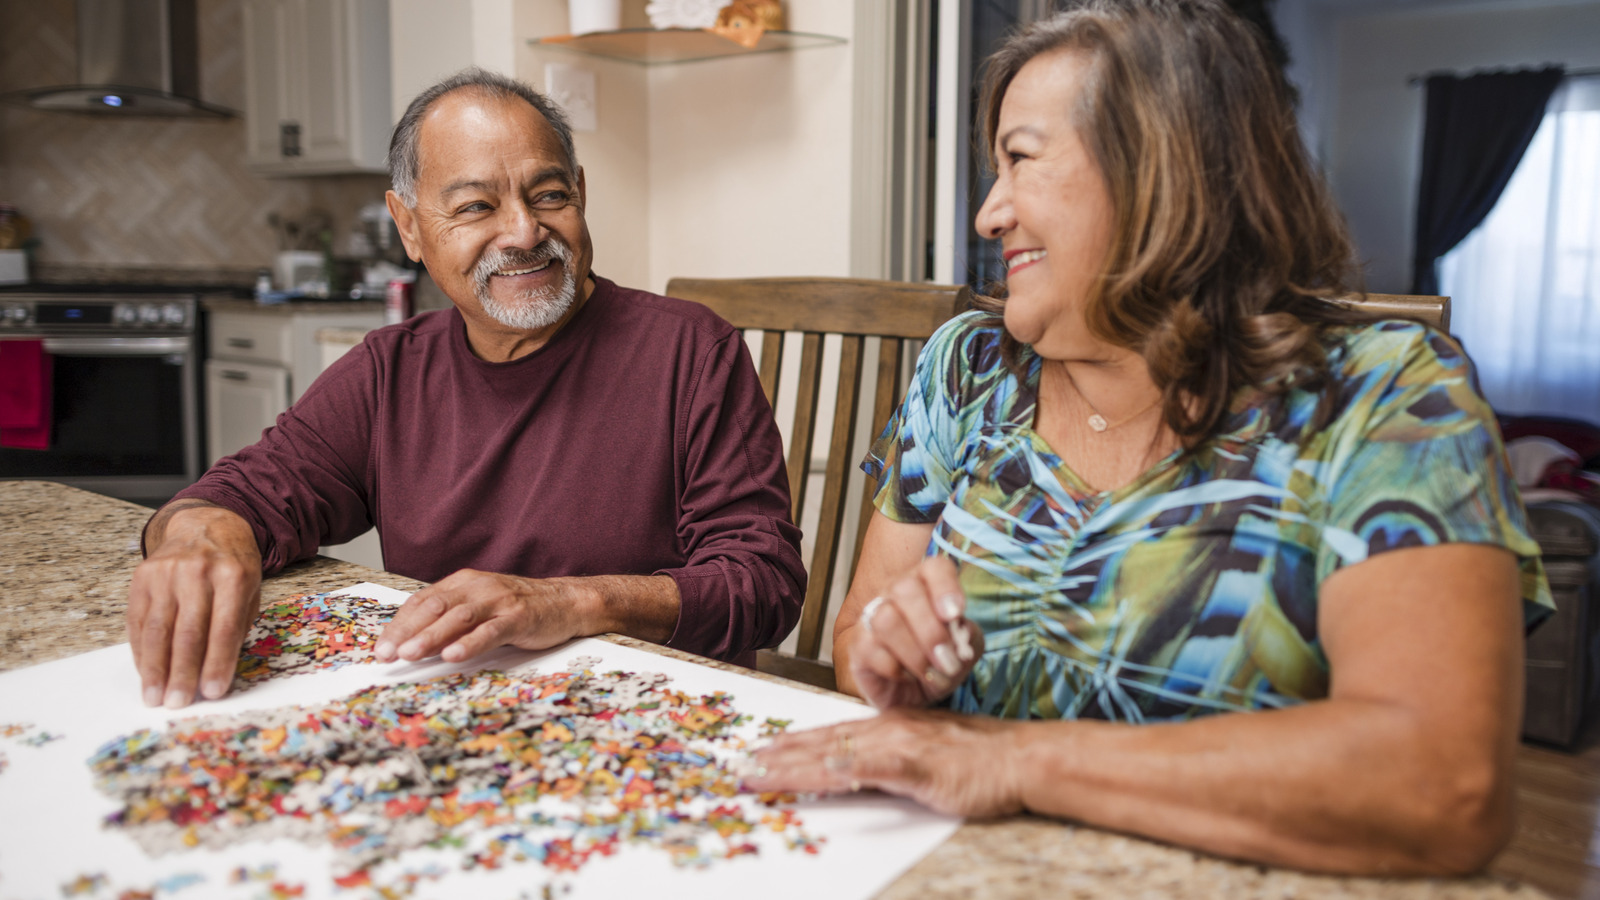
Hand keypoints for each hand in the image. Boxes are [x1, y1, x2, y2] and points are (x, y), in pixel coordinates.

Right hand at [127, 503, 262, 707]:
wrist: (206, 526)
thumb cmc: (233, 566)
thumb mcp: (251, 589)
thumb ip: (237, 626)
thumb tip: (216, 673)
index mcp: (233, 575)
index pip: (224, 627)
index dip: (217, 662)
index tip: (212, 692)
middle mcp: (198, 572)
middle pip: (188, 631)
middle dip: (182, 672)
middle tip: (178, 703)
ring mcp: (166, 573)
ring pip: (158, 629)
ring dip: (155, 668)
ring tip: (155, 697)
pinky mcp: (142, 577)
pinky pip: (138, 620)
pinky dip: (141, 651)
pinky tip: (146, 672)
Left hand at [373, 569, 586, 663]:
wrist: (565, 602)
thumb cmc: (517, 609)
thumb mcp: (479, 608)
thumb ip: (449, 621)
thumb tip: (412, 645)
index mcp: (463, 583)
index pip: (423, 602)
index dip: (399, 624)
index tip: (381, 647)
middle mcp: (478, 587)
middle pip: (435, 607)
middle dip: (407, 632)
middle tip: (387, 653)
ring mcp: (499, 601)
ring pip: (458, 618)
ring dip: (431, 637)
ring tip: (410, 655)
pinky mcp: (519, 617)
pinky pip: (490, 631)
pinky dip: (470, 643)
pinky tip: (453, 655)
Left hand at [745, 709, 1023, 817]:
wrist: (1021, 756)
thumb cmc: (979, 759)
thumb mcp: (925, 755)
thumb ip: (889, 761)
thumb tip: (855, 771)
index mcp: (887, 727)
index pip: (827, 736)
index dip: (789, 746)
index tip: (757, 754)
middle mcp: (887, 730)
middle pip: (819, 744)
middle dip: (776, 756)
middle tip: (738, 766)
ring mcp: (901, 746)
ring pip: (834, 754)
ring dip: (793, 764)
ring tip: (758, 772)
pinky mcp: (918, 767)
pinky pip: (874, 768)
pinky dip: (845, 770)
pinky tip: (823, 772)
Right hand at [845, 556, 982, 708]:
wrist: (914, 692)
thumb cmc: (941, 660)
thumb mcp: (967, 648)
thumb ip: (967, 635)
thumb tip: (959, 632)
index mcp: (927, 584)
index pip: (934, 567)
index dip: (945, 587)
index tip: (956, 614)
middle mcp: (895, 593)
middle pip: (905, 590)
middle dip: (931, 630)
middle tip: (948, 660)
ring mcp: (872, 617)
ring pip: (886, 619)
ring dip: (915, 653)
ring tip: (931, 673)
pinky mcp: (857, 645)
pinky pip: (871, 649)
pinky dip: (896, 669)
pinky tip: (907, 676)